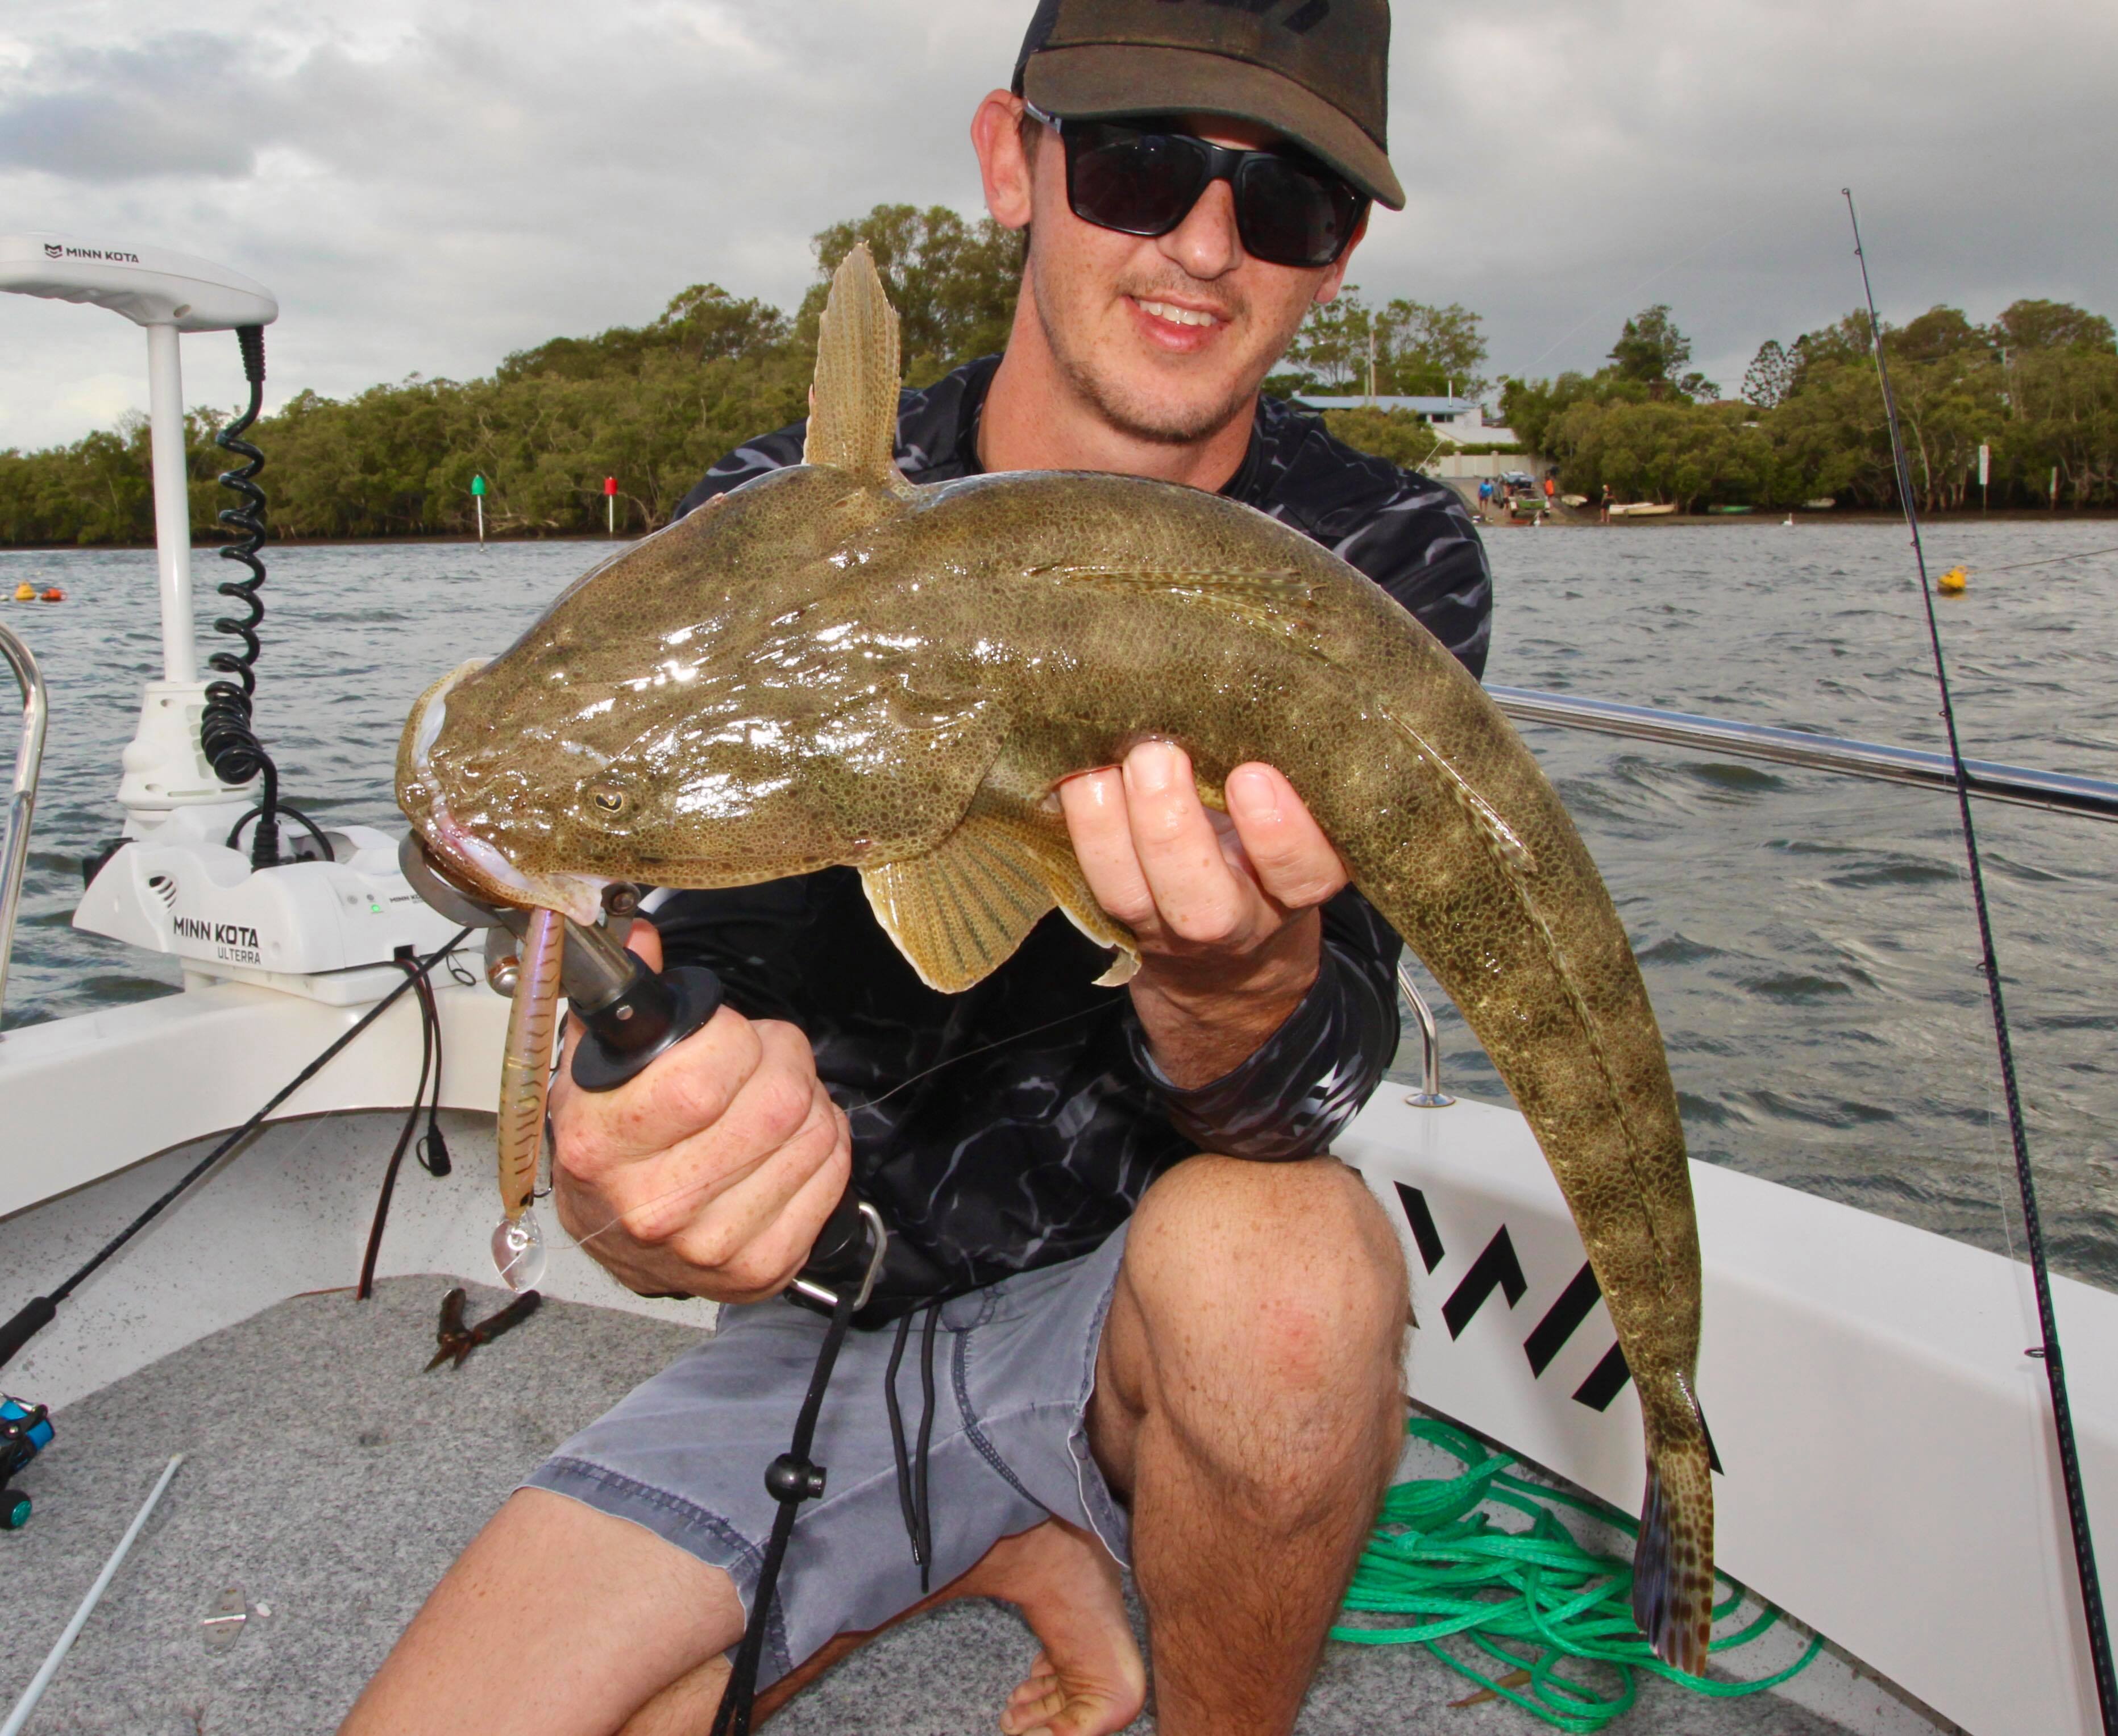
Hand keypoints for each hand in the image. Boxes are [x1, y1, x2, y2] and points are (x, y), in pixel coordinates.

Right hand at [548, 921, 852, 1302]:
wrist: (611, 1237)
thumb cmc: (610, 1143)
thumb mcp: (596, 1069)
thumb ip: (627, 1001)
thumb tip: (643, 938)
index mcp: (601, 1146)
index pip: (705, 1075)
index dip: (735, 1036)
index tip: (727, 1034)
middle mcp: (652, 1206)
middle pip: (776, 1104)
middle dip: (786, 1058)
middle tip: (768, 1055)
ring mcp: (710, 1246)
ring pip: (812, 1136)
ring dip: (811, 1100)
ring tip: (777, 1098)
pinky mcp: (759, 1269)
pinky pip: (831, 1180)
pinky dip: (828, 1145)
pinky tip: (793, 1141)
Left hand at [1058, 741, 1347, 1087]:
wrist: (1219, 938)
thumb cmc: (1259, 843)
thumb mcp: (1288, 810)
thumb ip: (1278, 771)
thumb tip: (1232, 695)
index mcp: (1291, 889)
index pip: (1305, 875)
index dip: (1280, 835)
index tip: (1252, 777)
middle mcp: (1233, 921)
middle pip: (1206, 910)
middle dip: (1170, 827)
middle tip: (1155, 752)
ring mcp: (1165, 929)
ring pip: (1128, 898)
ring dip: (1103, 825)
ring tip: (1097, 762)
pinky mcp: (1111, 921)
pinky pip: (1083, 882)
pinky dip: (1072, 824)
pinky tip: (1065, 772)